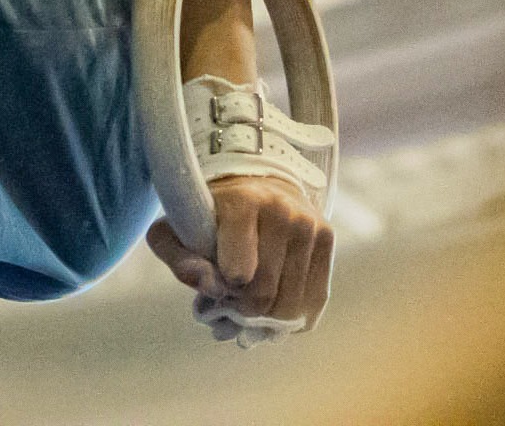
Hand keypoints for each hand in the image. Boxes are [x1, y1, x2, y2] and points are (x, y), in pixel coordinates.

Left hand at [146, 172, 333, 343]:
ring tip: (250, 311)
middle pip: (265, 294)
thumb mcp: (176, 230)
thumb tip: (209, 288)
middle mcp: (282, 210)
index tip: (216, 283)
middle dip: (244, 311)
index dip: (223, 288)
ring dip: (268, 321)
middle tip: (231, 307)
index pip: (238, 271)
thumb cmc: (209, 214)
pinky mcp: (327, 238)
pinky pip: (314, 302)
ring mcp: (310, 224)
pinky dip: (292, 318)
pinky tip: (273, 310)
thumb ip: (180, 260)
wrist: (254, 183)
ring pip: (292, 305)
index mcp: (241, 202)